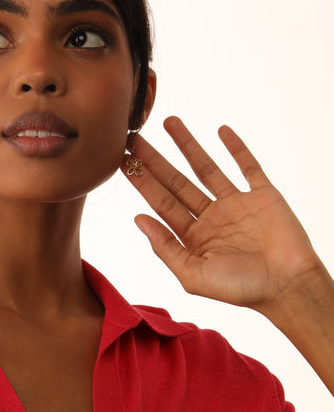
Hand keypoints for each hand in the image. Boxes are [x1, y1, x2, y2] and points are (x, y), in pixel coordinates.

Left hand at [121, 117, 322, 317]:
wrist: (289, 287)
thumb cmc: (242, 289)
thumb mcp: (193, 276)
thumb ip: (165, 248)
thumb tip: (138, 219)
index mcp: (194, 237)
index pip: (161, 203)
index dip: (142, 182)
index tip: (122, 162)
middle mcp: (212, 218)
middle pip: (177, 181)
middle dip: (155, 160)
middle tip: (134, 138)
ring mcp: (236, 204)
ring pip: (206, 167)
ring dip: (188, 145)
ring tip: (169, 122)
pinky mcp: (262, 195)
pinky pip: (247, 167)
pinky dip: (236, 148)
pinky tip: (221, 130)